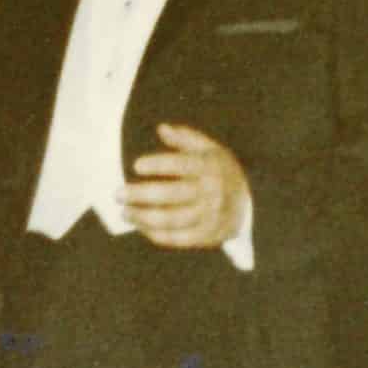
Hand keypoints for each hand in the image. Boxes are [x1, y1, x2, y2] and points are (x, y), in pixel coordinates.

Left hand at [120, 122, 249, 249]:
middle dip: (141, 195)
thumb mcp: (209, 149)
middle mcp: (210, 192)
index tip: (136, 165)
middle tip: (118, 193)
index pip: (182, 165)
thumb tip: (161, 128)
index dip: (159, 165)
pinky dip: (154, 233)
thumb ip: (185, 138)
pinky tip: (140, 225)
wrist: (249, 203)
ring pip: (170, 220)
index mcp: (209, 167)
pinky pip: (175, 238)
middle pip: (171, 195)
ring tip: (125, 212)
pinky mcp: (205, 236)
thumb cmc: (220, 171)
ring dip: (142, 217)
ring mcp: (208, 216)